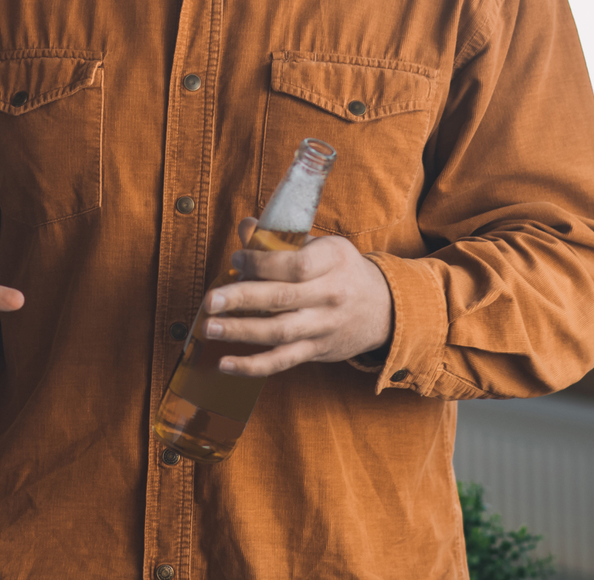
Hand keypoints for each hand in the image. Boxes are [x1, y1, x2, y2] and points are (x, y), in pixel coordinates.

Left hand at [197, 217, 393, 376]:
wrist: (384, 308)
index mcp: (333, 261)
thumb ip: (283, 238)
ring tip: (210, 327)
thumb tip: (245, 227)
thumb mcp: (324, 245)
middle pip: (282, 297)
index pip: (295, 264)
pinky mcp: (317, 351)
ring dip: (241, 331)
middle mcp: (331, 295)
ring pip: (280, 331)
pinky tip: (226, 363)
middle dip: (242, 298)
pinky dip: (253, 365)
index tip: (237, 258)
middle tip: (211, 300)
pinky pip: (283, 361)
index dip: (261, 262)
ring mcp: (324, 326)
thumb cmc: (343, 270)